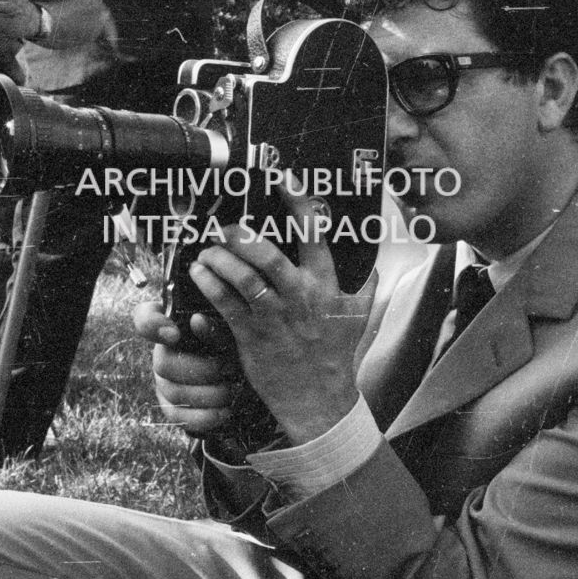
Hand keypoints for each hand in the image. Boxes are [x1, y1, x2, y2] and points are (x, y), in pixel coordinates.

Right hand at [134, 299, 244, 442]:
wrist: (249, 381)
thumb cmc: (239, 348)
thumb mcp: (234, 335)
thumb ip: (215, 327)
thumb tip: (197, 321)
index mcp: (173, 325)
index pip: (145, 318)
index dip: (152, 325)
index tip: (175, 334)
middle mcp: (162, 353)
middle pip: (163, 364)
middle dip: (201, 370)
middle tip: (228, 369)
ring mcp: (164, 382)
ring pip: (174, 392)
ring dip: (209, 394)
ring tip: (233, 390)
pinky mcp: (172, 408)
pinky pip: (179, 417)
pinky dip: (205, 416)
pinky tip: (225, 411)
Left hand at [185, 185, 377, 445]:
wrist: (318, 399)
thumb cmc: (334, 354)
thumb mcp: (359, 317)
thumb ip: (366, 286)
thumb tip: (377, 263)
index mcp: (325, 286)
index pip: (314, 236)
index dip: (298, 203)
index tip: (282, 179)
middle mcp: (300, 298)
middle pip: (268, 257)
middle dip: (242, 236)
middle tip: (226, 225)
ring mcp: (274, 318)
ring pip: (243, 279)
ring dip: (220, 260)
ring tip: (207, 251)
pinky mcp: (251, 336)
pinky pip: (226, 305)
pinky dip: (210, 286)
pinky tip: (200, 274)